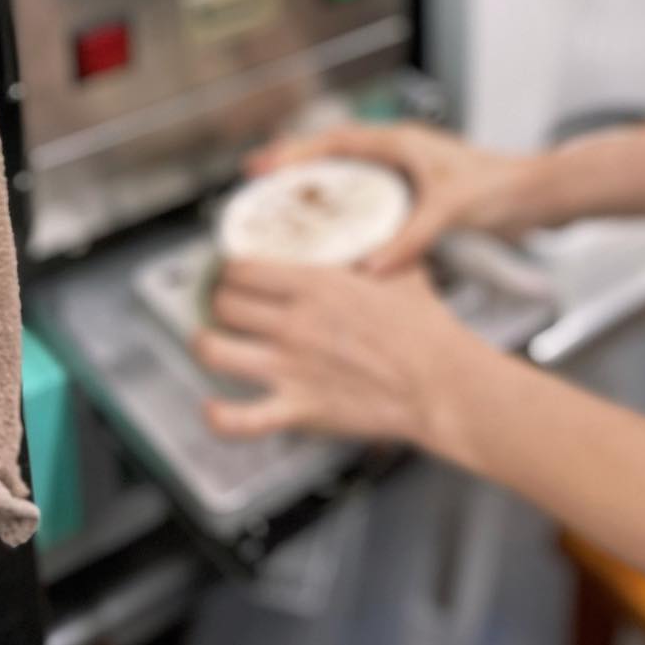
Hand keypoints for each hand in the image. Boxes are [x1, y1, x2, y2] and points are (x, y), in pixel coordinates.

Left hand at [193, 257, 484, 446]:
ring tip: (207, 338)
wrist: (439, 380)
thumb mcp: (402, 265)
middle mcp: (294, 323)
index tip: (232, 265)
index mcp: (316, 284)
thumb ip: (378, 243)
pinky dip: (218, 416)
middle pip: (225, 303)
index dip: (230, 265)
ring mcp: (291, 368)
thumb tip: (376, 225)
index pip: (244, 267)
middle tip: (222, 298)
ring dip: (205, 343)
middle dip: (218, 298)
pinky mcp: (298, 409)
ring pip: (216, 352)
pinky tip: (212, 408)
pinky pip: (240, 419)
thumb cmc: (425, 327)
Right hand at [243, 121, 544, 271]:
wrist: (538, 197)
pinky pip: (371, 204)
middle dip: (297, 175)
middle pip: (336, 160)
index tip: (262, 166)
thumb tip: (373, 267)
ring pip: (352, 183)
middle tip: (259, 196)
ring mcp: (409, 176)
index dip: (296, 153)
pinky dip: (349, 220)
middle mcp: (402, 154)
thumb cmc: (503, 187)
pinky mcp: (419, 198)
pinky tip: (335, 245)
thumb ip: (413, 236)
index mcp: (403, 143)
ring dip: (320, 199)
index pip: (337, 141)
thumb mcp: (452, 209)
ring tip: (283, 223)